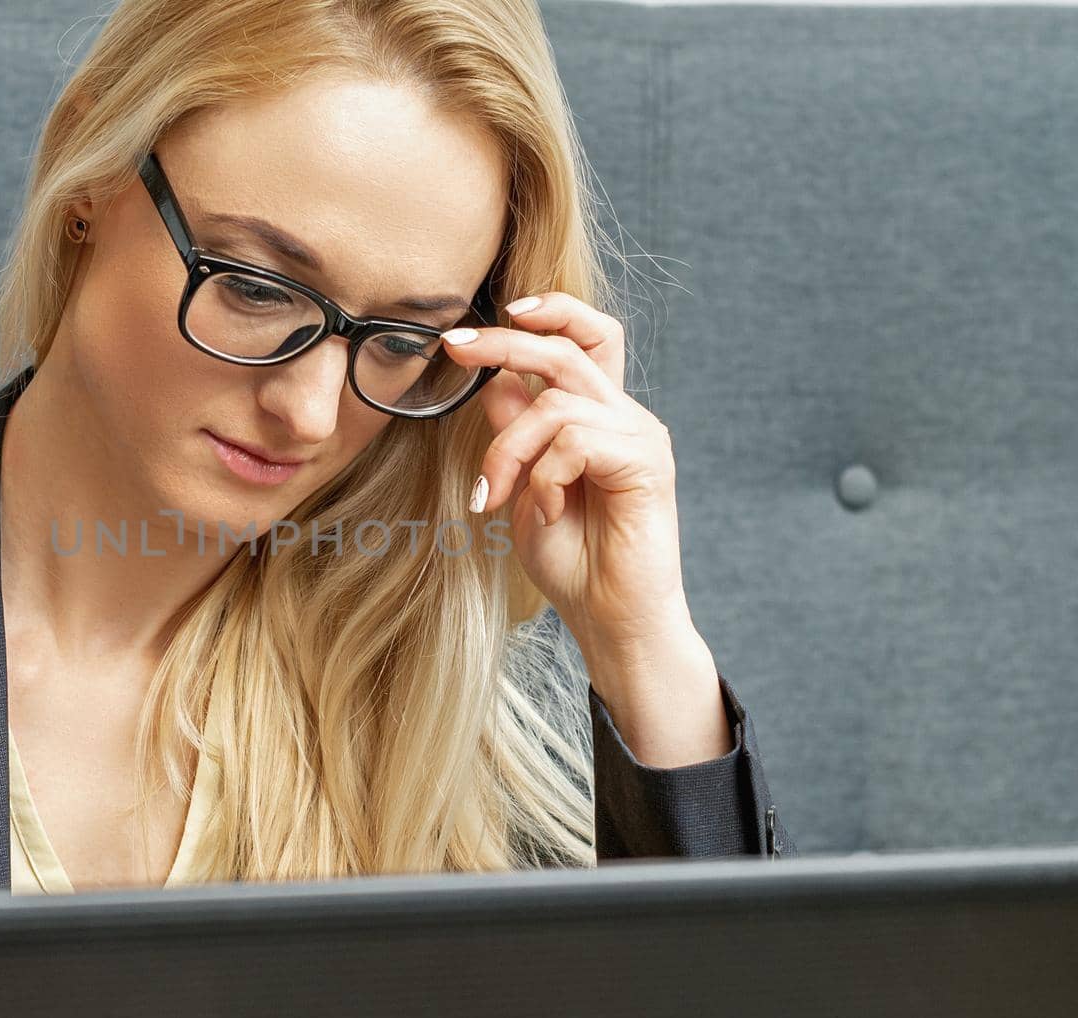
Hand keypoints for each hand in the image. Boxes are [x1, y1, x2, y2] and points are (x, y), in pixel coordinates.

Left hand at [442, 291, 692, 646]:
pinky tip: (546, 511)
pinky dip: (545, 475)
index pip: (587, 338)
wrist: (612, 620)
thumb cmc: (573, 561)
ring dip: (509, 448)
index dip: (549, 313)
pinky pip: (575, 441)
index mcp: (600, 416)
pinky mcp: (647, 462)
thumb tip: (495, 382)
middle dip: (505, 343)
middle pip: (568, 349)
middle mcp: (626, 416)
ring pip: (557, 403)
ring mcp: (641, 436)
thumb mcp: (526, 487)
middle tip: (455, 347)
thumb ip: (516, 435)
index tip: (493, 316)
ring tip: (497, 495)